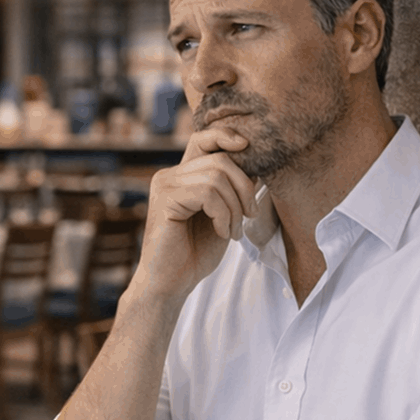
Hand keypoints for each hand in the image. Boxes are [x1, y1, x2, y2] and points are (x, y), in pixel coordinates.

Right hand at [136, 128, 258, 300]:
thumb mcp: (222, 214)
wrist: (171, 283)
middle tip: (249, 216)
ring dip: (235, 207)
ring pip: (216, 177)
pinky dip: (224, 214)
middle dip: (244, 187)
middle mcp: (169, 175)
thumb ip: (230, 188)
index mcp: (182, 176)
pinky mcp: (164, 200)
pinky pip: (208, 194)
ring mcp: (164, 186)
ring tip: (233, 230)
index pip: (203, 140)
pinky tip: (222, 232)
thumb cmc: (195, 252)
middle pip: (220, 159)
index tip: (247, 146)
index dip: (226, 136)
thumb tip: (255, 163)